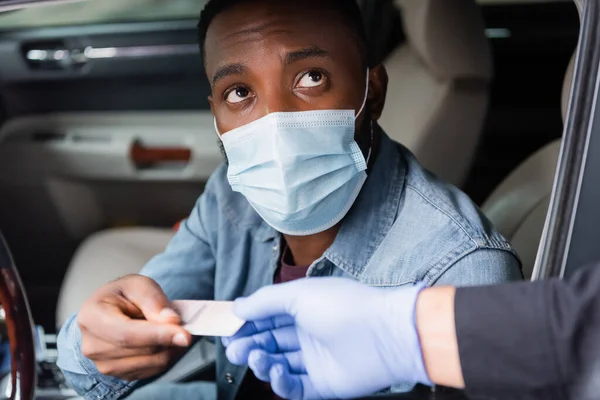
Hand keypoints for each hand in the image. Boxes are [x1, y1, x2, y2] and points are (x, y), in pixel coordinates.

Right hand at [77, 275, 191, 380]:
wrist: (111, 311)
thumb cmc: (122, 296)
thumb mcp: (137, 284)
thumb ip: (153, 299)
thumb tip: (170, 320)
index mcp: (91, 317)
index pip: (127, 335)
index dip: (157, 335)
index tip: (184, 334)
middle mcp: (93, 346)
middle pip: (142, 350)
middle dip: (169, 339)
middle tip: (186, 326)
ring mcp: (104, 364)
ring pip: (152, 362)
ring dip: (170, 347)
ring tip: (172, 329)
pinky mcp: (120, 374)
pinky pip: (154, 369)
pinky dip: (167, 355)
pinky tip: (166, 340)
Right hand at [223, 278, 430, 399]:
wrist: (384, 335)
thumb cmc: (344, 307)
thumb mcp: (297, 294)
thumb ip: (264, 302)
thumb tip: (237, 307)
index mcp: (304, 308)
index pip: (268, 316)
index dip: (247, 322)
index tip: (227, 328)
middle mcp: (309, 333)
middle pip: (270, 341)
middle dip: (249, 344)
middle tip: (235, 348)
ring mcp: (316, 359)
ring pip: (278, 364)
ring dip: (261, 361)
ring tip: (256, 357)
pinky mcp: (323, 383)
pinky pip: (293, 386)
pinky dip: (279, 382)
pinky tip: (274, 372)